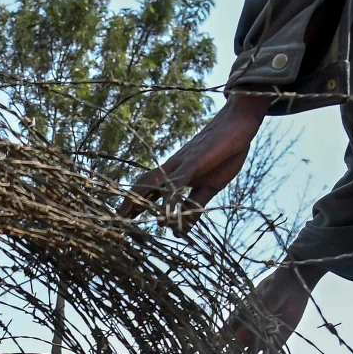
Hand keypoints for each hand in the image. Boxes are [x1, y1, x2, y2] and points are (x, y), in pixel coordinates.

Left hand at [120, 93, 270, 234]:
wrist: (240, 122)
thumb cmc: (225, 153)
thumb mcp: (209, 187)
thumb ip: (194, 208)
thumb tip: (178, 232)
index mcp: (173, 173)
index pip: (147, 190)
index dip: (132, 204)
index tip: (119, 221)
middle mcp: (171, 168)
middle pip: (142, 186)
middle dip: (126, 204)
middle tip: (113, 222)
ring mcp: (181, 164)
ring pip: (152, 183)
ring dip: (138, 201)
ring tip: (125, 220)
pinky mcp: (195, 162)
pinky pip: (178, 182)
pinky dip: (169, 200)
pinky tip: (164, 215)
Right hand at [217, 263, 322, 353]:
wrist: (295, 283)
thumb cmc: (271, 288)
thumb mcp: (254, 304)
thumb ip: (240, 321)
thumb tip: (220, 337)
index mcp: (236, 322)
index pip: (222, 340)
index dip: (215, 352)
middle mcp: (246, 333)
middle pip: (234, 352)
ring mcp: (260, 339)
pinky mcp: (276, 343)